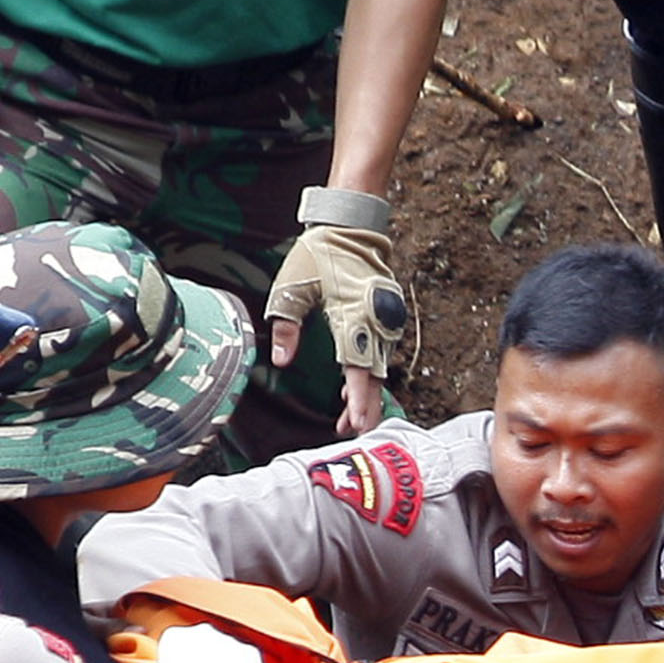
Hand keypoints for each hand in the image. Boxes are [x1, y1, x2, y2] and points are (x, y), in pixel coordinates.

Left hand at [264, 211, 407, 432]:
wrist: (351, 229)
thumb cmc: (319, 255)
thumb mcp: (291, 287)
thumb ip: (286, 325)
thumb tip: (281, 362)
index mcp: (353, 315)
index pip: (359, 366)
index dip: (359, 398)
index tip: (356, 422)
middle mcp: (374, 322)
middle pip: (374, 375)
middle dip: (365, 407)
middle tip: (351, 433)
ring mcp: (382, 322)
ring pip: (378, 368)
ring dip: (364, 395)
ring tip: (347, 421)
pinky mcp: (382, 321)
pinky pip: (378, 355)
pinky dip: (366, 376)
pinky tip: (350, 394)